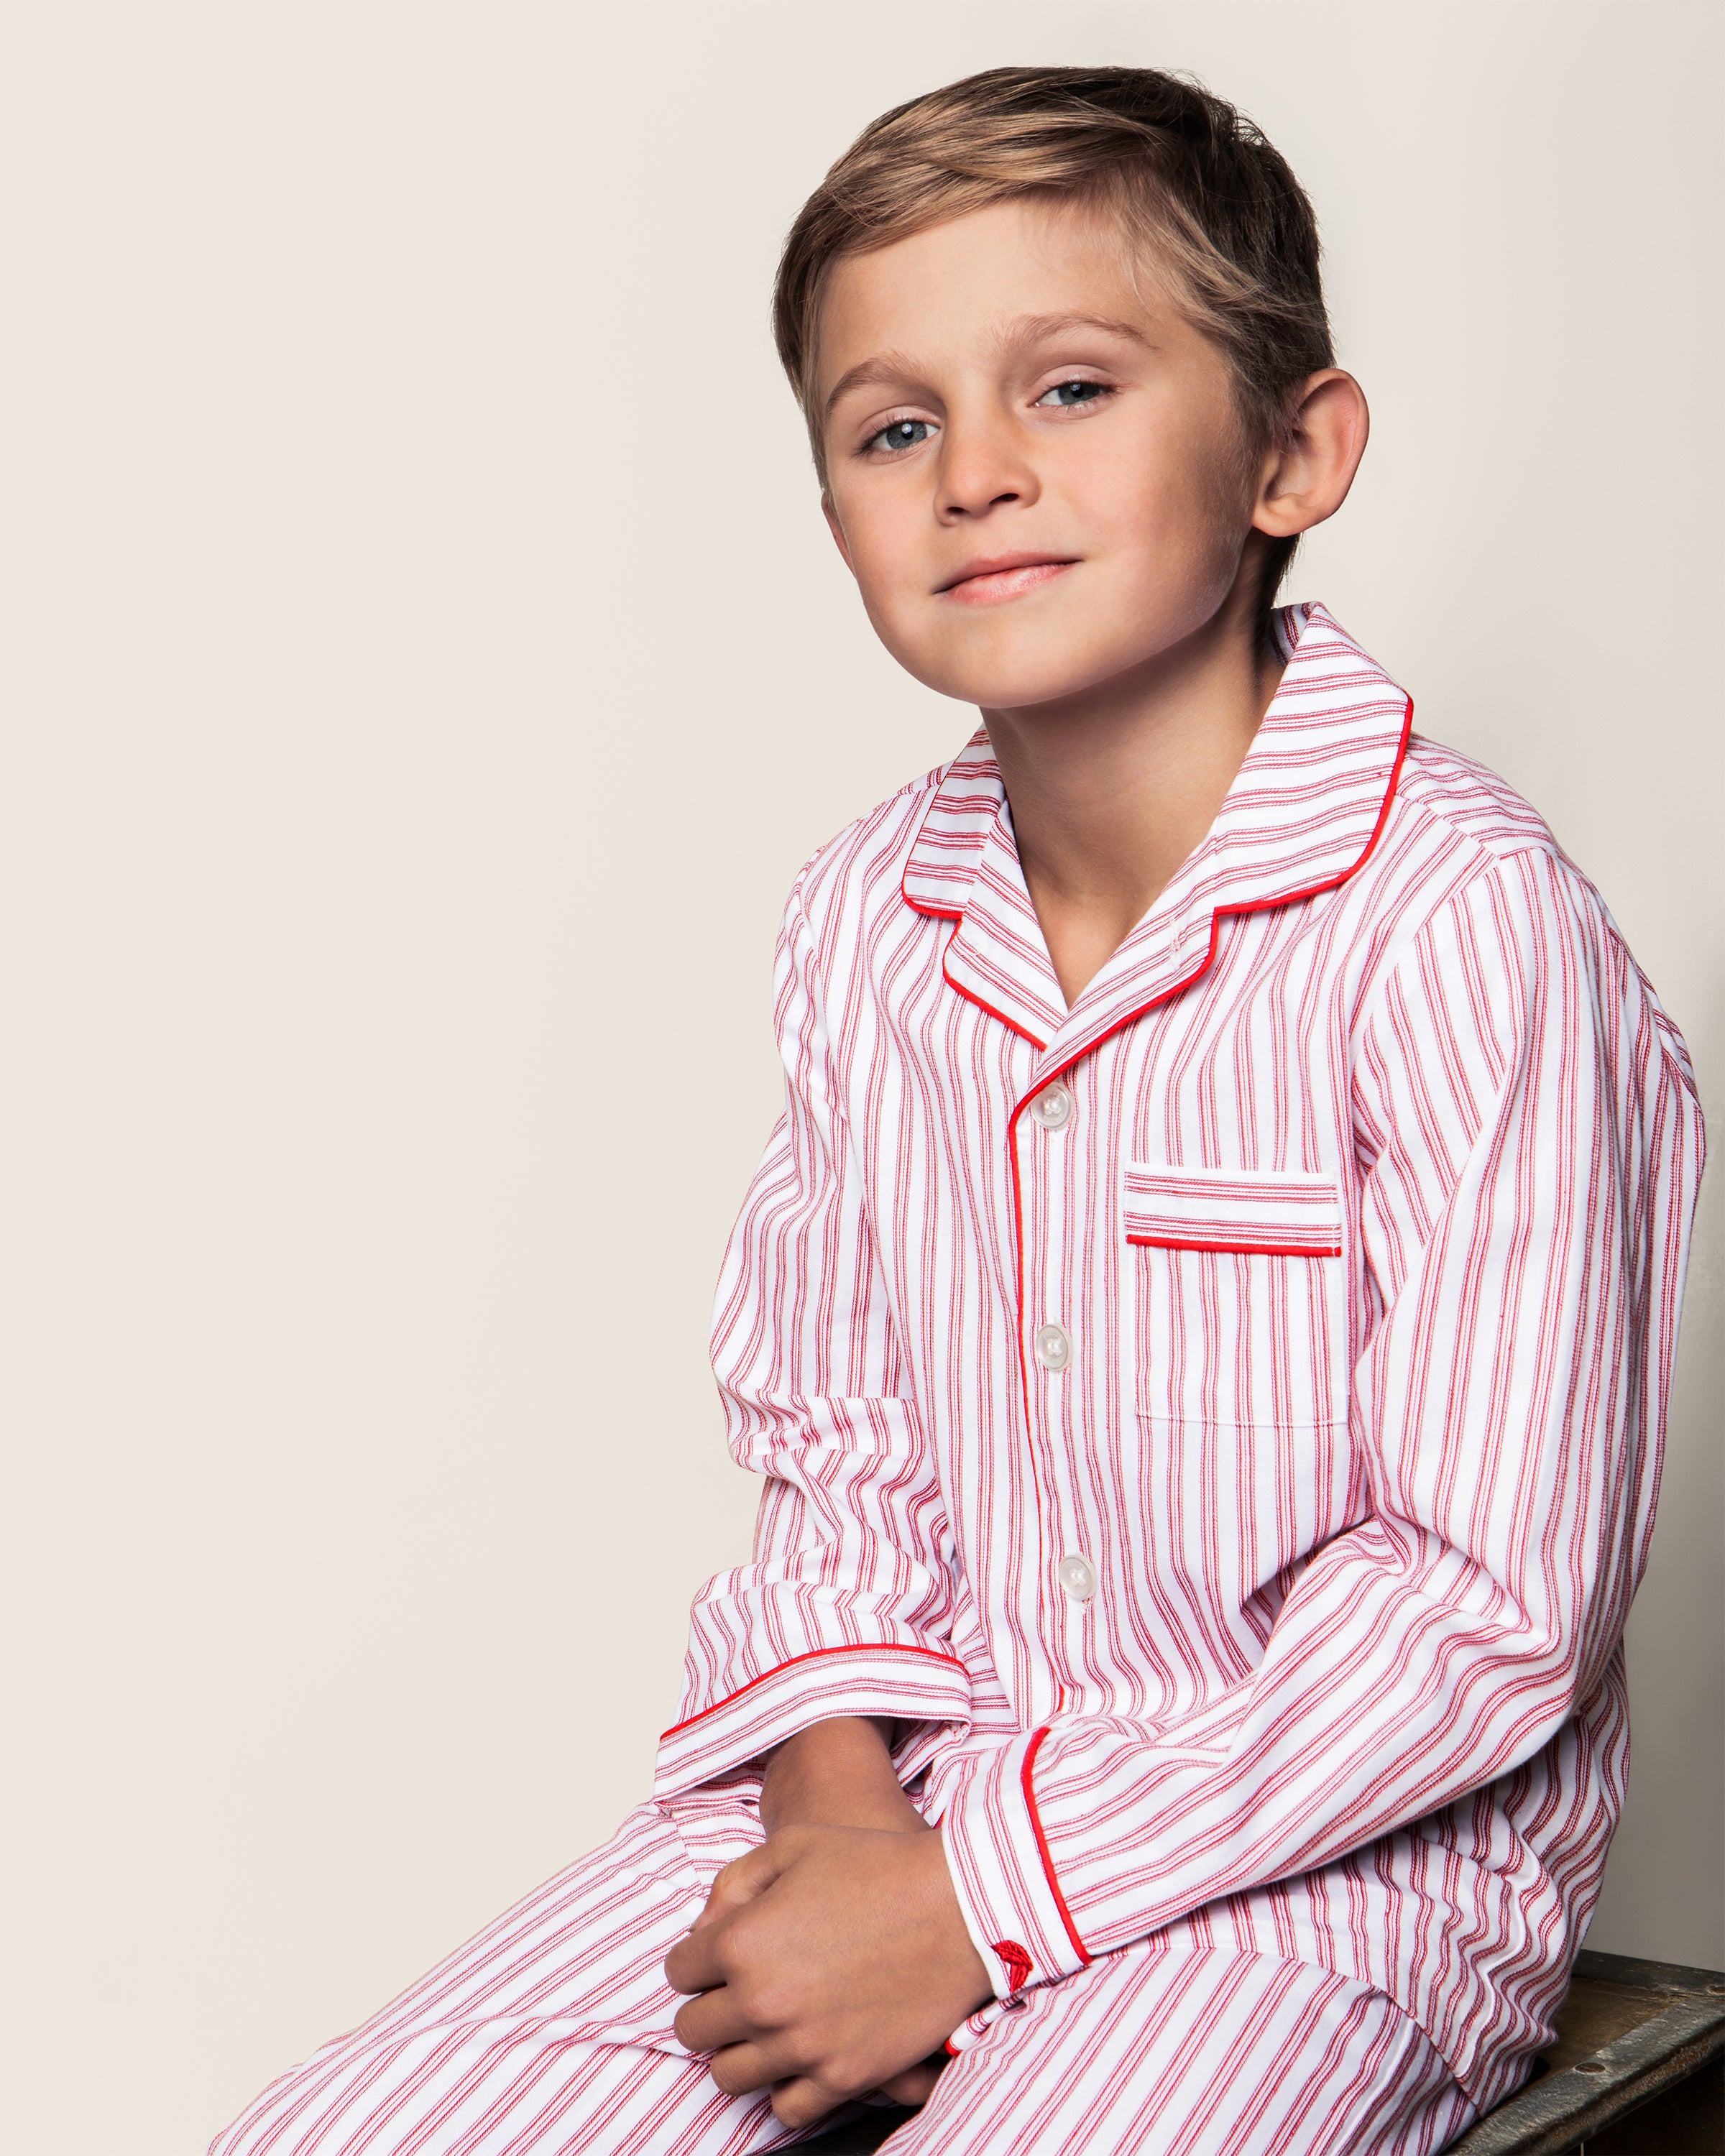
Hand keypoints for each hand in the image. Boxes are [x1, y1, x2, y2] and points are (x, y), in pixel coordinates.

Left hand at [663, 1820, 990, 2129]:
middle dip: (709, 2008)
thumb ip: (736, 1884)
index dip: (697, 1960)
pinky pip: (785, 2109)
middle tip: (739, 1992)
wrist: (958, 1906)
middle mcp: (761, 2000)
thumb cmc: (876, 1865)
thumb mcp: (794, 1845)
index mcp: (741, 1941)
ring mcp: (801, 2046)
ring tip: (767, 2027)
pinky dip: (785, 2087)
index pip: (678, 1971)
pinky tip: (801, 2057)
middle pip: (693, 2030)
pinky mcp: (843, 2077)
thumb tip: (707, 1929)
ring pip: (728, 2076)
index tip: (720, 1957)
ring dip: (739, 2051)